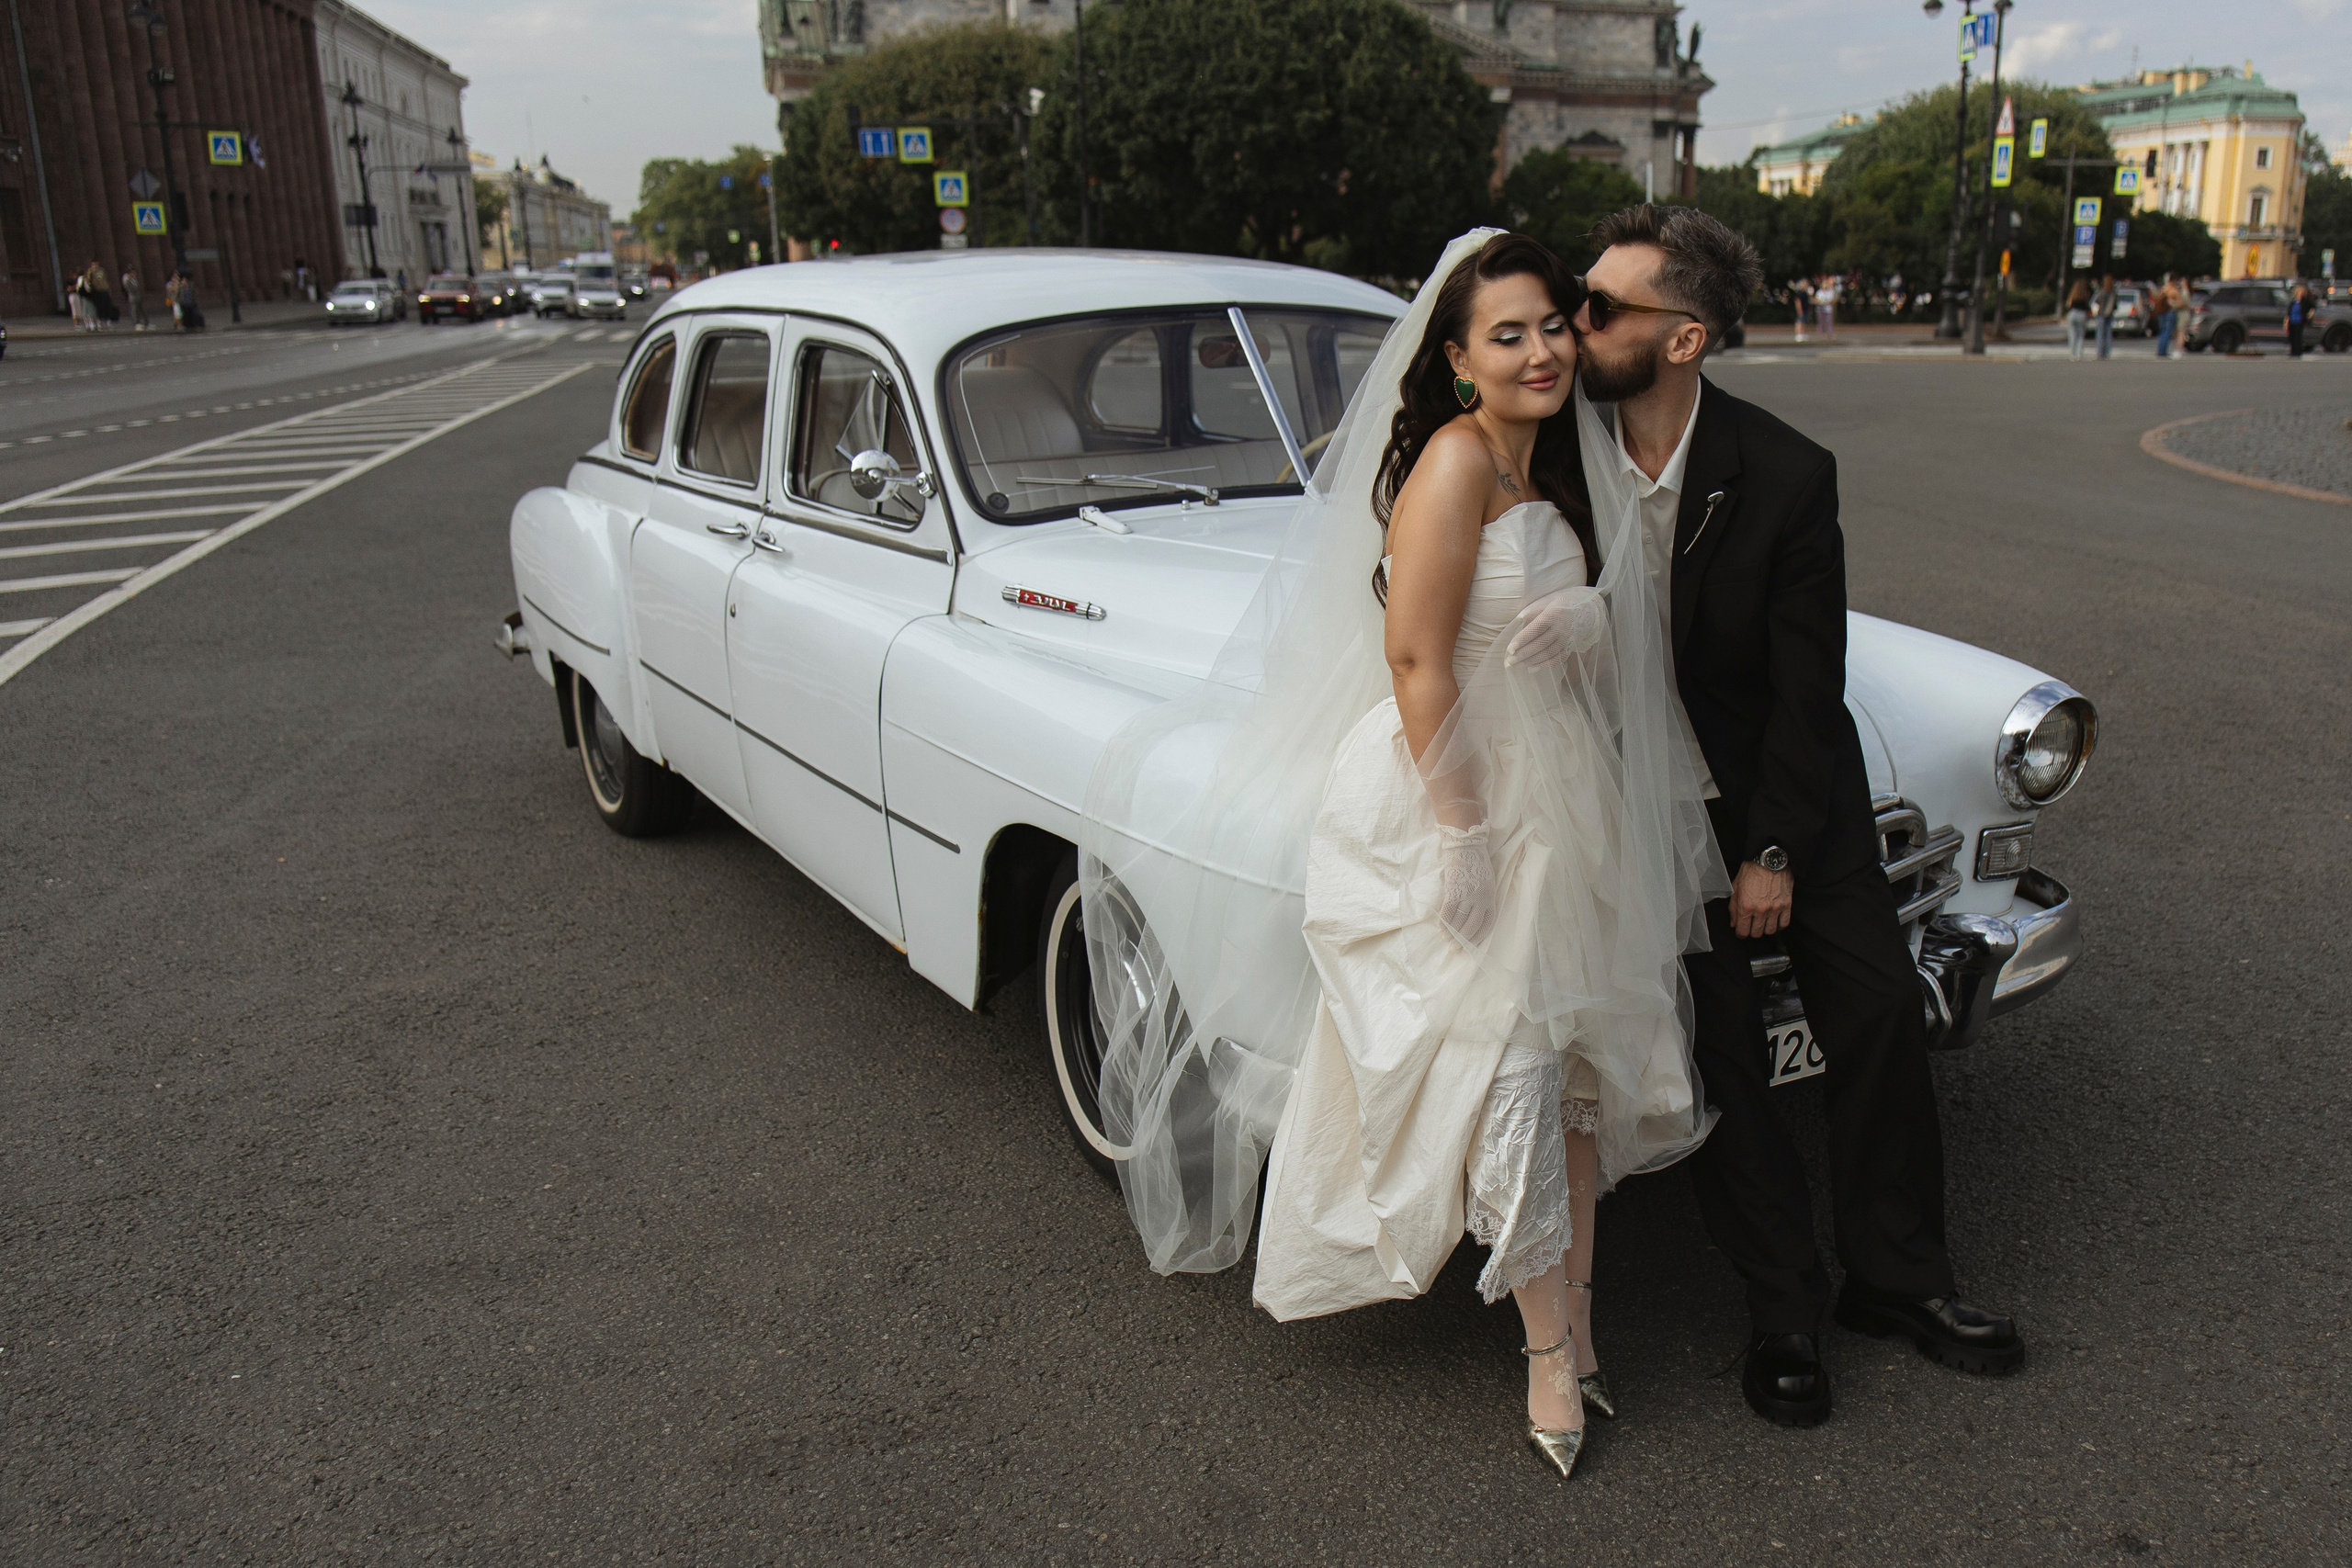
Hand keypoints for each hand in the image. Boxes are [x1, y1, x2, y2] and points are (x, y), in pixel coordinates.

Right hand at [1436, 823, 1497, 946]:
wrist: (1466, 845)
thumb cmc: (1476, 861)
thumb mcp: (1487, 880)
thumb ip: (1483, 896)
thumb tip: (1472, 913)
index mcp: (1491, 896)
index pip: (1487, 923)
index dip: (1479, 936)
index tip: (1472, 944)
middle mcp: (1481, 898)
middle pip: (1473, 925)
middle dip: (1464, 939)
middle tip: (1457, 949)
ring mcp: (1467, 895)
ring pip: (1459, 921)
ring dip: (1452, 933)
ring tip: (1447, 941)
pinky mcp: (1454, 890)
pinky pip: (1448, 911)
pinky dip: (1444, 922)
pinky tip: (1440, 928)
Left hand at [1504, 586, 1607, 669]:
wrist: (1586, 607)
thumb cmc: (1560, 602)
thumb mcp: (1547, 600)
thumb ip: (1532, 610)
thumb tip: (1518, 620)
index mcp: (1554, 613)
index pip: (1536, 628)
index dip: (1523, 639)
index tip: (1510, 649)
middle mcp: (1562, 627)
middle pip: (1541, 643)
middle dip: (1523, 654)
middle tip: (1508, 662)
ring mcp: (1568, 638)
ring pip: (1549, 653)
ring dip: (1531, 661)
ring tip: (1516, 665)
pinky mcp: (1571, 645)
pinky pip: (1559, 658)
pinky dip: (1545, 665)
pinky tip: (1531, 669)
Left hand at [1729, 860, 1793, 939]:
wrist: (1769, 860)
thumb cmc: (1751, 871)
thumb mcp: (1735, 888)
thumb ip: (1733, 908)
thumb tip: (1734, 923)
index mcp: (1746, 906)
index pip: (1743, 932)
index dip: (1740, 934)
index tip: (1741, 931)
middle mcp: (1760, 909)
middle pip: (1756, 934)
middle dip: (1752, 931)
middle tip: (1751, 925)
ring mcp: (1775, 908)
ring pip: (1770, 931)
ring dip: (1765, 929)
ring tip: (1763, 922)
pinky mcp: (1786, 905)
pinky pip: (1784, 924)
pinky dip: (1779, 925)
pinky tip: (1774, 920)